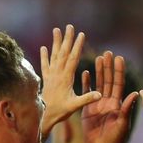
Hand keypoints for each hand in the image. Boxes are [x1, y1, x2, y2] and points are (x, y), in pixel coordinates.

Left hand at [39, 24, 101, 139]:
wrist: (43, 117)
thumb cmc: (60, 111)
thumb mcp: (75, 106)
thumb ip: (87, 99)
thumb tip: (100, 94)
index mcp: (66, 78)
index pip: (73, 58)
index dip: (77, 46)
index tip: (81, 34)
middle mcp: (57, 74)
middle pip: (63, 52)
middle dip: (67, 39)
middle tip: (69, 26)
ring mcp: (50, 75)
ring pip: (54, 55)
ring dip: (56, 42)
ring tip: (56, 30)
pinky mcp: (46, 79)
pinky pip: (45, 65)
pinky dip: (44, 56)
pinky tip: (43, 48)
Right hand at [81, 51, 138, 142]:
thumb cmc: (116, 140)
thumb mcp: (123, 123)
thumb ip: (127, 108)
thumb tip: (135, 93)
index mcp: (118, 104)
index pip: (119, 83)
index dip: (119, 71)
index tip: (119, 58)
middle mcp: (108, 102)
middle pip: (108, 80)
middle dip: (108, 67)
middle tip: (107, 52)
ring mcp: (97, 105)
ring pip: (98, 84)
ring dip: (98, 71)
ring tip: (97, 58)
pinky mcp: (87, 110)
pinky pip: (86, 94)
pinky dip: (85, 83)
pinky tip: (84, 72)